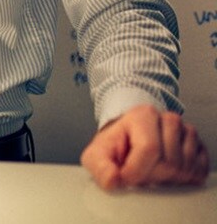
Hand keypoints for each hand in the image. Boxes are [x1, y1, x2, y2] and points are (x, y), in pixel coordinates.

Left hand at [80, 104, 208, 188]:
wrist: (129, 142)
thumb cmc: (115, 148)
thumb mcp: (97, 155)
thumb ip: (99, 167)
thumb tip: (113, 181)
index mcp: (142, 116)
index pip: (149, 148)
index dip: (137, 171)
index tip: (125, 178)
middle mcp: (168, 120)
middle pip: (169, 162)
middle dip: (152, 176)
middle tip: (138, 172)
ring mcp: (186, 132)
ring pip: (185, 168)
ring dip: (167, 178)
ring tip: (151, 170)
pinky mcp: (198, 146)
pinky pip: (199, 169)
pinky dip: (184, 178)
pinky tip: (166, 173)